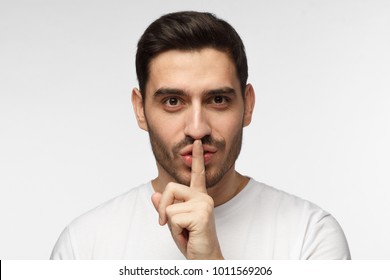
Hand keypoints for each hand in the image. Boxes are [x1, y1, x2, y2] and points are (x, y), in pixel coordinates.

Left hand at [151, 140, 222, 258]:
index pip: (197, 174)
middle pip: (170, 188)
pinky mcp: (201, 213)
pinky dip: (175, 230)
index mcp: (199, 196)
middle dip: (164, 207)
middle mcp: (203, 197)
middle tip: (170, 224)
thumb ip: (165, 207)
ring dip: (171, 223)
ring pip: (170, 206)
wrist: (204, 258)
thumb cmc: (192, 240)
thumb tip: (154, 194)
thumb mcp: (174, 222)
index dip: (196, 158)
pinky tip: (188, 235)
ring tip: (185, 232)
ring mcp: (204, 204)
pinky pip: (173, 217)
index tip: (196, 143)